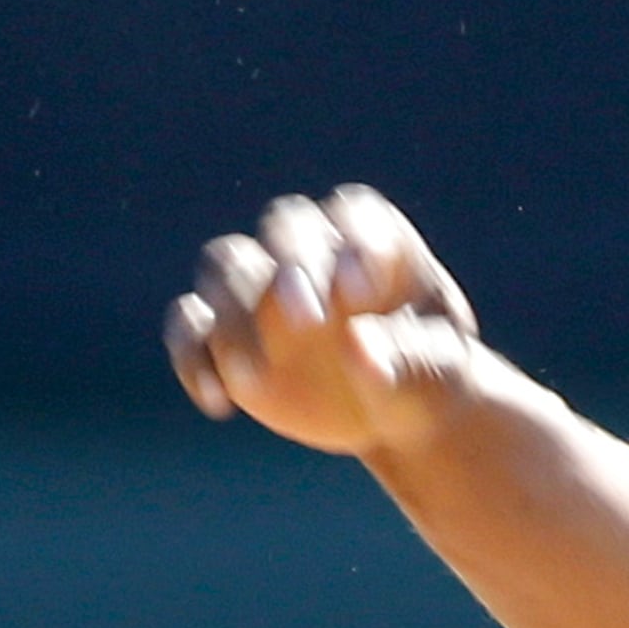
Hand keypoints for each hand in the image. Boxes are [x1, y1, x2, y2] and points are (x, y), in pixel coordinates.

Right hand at [164, 185, 486, 459]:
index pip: (356, 217)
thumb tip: (359, 347)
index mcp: (377, 243)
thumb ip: (409, 361)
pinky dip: (194, 360)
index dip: (354, 244)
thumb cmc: (428, 377)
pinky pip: (191, 330)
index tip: (362, 291)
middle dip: (291, 266)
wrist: (400, 410)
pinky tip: (218, 402)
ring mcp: (265, 287)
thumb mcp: (437, 377)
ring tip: (256, 380)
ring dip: (235, 317)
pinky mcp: (227, 333)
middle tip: (306, 319)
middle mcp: (314, 252)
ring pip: (226, 268)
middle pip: (285, 227)